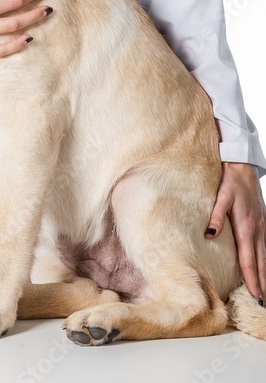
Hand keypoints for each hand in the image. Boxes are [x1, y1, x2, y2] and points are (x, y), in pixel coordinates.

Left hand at [205, 162, 265, 304]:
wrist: (242, 166)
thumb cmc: (230, 181)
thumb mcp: (221, 196)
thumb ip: (215, 216)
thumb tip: (210, 234)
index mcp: (246, 226)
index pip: (249, 260)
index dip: (252, 280)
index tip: (256, 296)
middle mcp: (258, 230)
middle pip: (261, 263)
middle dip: (262, 284)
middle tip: (262, 303)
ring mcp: (262, 227)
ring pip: (265, 256)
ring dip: (265, 275)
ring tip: (264, 292)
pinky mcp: (262, 223)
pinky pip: (265, 247)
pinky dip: (265, 261)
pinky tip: (263, 268)